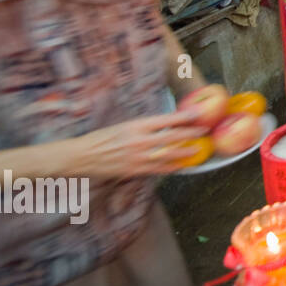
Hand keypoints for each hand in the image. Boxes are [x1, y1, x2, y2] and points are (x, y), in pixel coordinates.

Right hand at [69, 111, 212, 177]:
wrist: (82, 156)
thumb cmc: (102, 138)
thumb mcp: (123, 126)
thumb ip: (144, 126)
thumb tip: (165, 124)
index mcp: (135, 125)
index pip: (165, 120)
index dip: (184, 117)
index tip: (197, 115)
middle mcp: (139, 140)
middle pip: (171, 137)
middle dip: (190, 134)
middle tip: (203, 131)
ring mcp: (137, 157)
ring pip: (168, 155)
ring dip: (185, 153)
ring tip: (198, 150)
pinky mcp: (134, 170)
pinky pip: (158, 169)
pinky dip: (171, 167)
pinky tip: (181, 166)